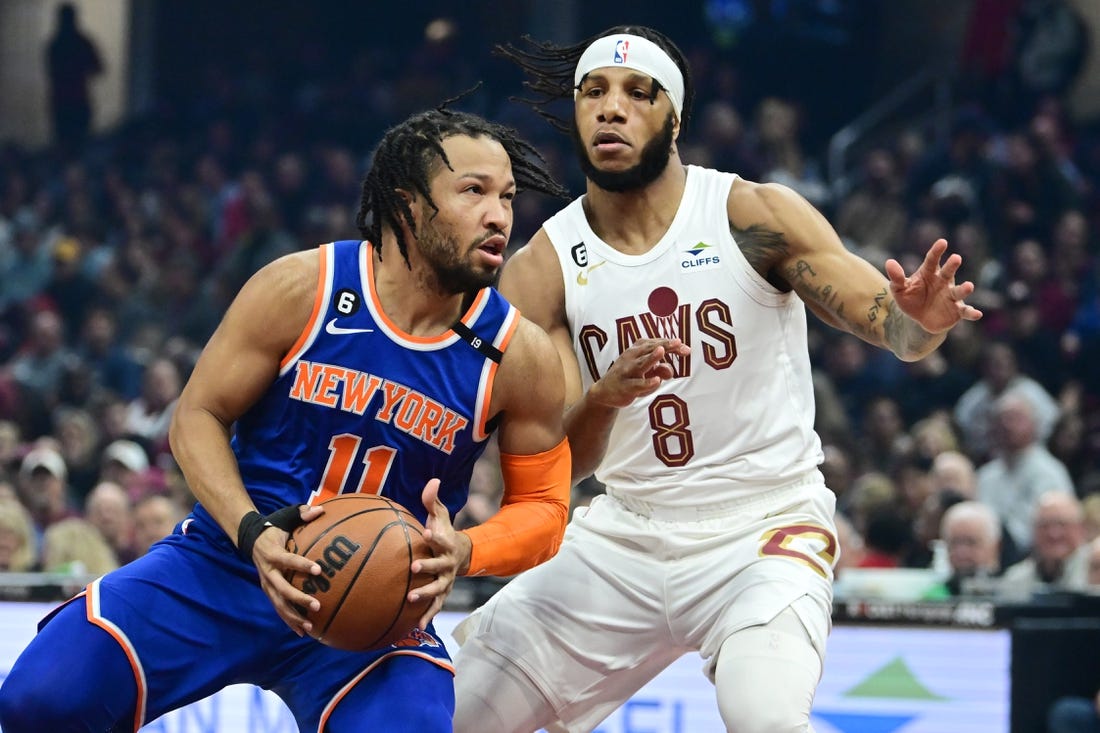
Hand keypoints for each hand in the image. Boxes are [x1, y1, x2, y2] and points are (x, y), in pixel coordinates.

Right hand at [252, 503, 324, 635]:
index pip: (288, 560)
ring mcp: (266, 583)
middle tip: (317, 605)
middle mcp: (267, 571)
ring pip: (278, 604)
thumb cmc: (274, 527)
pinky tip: (302, 631)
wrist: (250, 539)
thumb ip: (302, 513)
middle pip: (282, 589)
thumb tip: (320, 510)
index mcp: (272, 553)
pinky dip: (289, 620)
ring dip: (293, 616)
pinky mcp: (268, 591)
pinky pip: (278, 608)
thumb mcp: (285, 517)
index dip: (302, 565)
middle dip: (298, 599)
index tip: (319, 569)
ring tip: (309, 627)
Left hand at [408, 478, 467, 630]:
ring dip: (426, 595)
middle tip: (413, 568)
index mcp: (446, 543)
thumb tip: (433, 480)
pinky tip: (417, 626)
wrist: (460, 553)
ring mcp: (447, 580)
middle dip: (428, 567)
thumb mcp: (440, 515)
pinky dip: (428, 615)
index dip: (435, 536)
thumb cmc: (443, 531)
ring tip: (411, 598)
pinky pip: (436, 606)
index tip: (426, 532)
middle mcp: (448, 563)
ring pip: (438, 589)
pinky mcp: (443, 593)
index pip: (441, 538)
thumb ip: (432, 500)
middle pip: (439, 566)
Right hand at [589, 338, 690, 407]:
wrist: (605, 392)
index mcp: (637, 350)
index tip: (686, 348)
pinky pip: (637, 384)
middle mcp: (631, 357)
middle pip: (650, 349)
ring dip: (651, 357)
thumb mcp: (647, 373)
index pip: (656, 344)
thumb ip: (660, 369)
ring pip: (641, 363)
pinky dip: (647, 382)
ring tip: (662, 351)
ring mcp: (627, 371)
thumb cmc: (629, 378)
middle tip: (678, 343)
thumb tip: (671, 371)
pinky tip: (656, 381)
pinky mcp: (625, 386)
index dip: (671, 345)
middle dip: (664, 346)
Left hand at [884, 238, 982, 332]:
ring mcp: (951, 296)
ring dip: (965, 289)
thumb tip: (889, 262)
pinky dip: (971, 313)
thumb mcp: (899, 290)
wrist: (918, 320)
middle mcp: (943, 282)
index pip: (932, 260)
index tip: (942, 242)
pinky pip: (966, 311)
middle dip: (952, 265)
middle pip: (948, 272)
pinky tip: (977, 314)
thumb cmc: (910, 299)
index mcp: (929, 273)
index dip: (937, 251)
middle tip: (956, 258)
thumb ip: (896, 277)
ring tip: (969, 286)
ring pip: (959, 291)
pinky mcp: (957, 311)